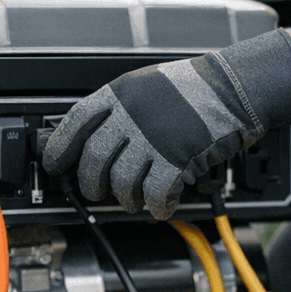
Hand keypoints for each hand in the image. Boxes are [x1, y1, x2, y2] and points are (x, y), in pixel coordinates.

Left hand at [41, 30, 290, 218]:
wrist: (236, 87)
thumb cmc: (197, 87)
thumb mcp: (147, 85)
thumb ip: (120, 109)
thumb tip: (95, 137)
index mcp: (120, 94)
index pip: (75, 122)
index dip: (59, 147)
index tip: (54, 164)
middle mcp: (132, 116)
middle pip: (94, 160)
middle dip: (91, 184)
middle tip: (96, 191)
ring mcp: (153, 139)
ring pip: (123, 184)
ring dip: (126, 199)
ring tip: (134, 200)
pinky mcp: (178, 160)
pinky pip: (156, 195)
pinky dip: (157, 206)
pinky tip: (162, 205)